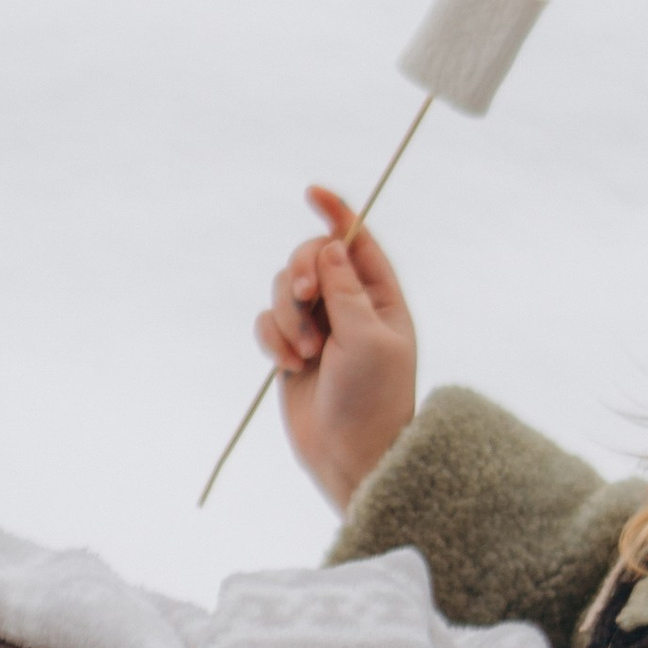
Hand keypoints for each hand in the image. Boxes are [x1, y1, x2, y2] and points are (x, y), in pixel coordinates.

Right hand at [254, 184, 418, 510]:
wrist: (350, 455)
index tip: (312, 192)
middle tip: (306, 300)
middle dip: (300, 274)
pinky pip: (267, 322)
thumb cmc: (373, 400)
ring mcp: (318, 328)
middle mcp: (349, 307)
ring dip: (288, 317)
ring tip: (305, 353)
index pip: (357, 242)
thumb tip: (331, 246)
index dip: (337, 213)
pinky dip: (273, 338)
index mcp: (381, 299)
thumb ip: (345, 290)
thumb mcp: (368, 340)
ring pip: (283, 290)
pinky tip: (289, 365)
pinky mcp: (290, 349)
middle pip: (310, 258)